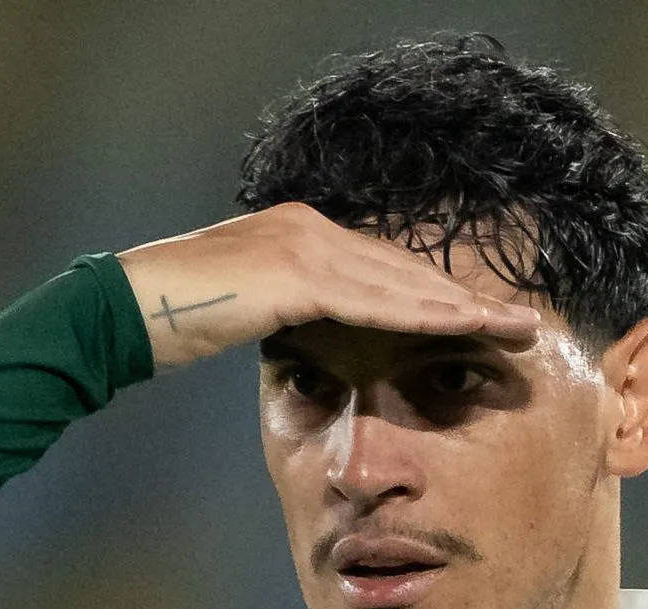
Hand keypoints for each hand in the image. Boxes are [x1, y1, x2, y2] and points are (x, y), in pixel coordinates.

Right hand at [114, 203, 541, 370]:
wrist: (123, 308)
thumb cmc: (174, 319)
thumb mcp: (246, 313)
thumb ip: (290, 315)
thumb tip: (317, 343)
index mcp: (301, 233)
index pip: (387, 268)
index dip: (439, 296)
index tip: (486, 322)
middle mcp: (309, 227)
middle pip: (406, 268)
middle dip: (468, 299)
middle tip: (524, 324)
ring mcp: (303, 243)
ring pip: (401, 281)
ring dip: (462, 309)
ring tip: (513, 329)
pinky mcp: (294, 271)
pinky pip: (371, 300)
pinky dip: (420, 316)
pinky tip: (463, 331)